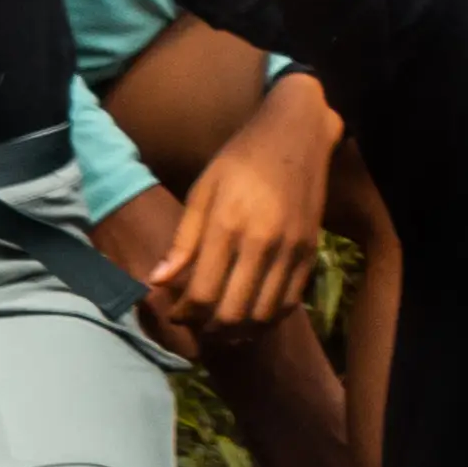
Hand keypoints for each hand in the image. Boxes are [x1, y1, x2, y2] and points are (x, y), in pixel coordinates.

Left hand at [154, 76, 338, 334]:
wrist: (296, 136)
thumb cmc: (240, 159)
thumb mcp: (203, 190)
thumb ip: (183, 240)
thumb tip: (157, 281)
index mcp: (228, 225)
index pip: (202, 293)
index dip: (184, 314)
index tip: (175, 312)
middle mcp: (262, 243)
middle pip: (233, 313)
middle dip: (208, 329)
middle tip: (196, 324)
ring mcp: (291, 250)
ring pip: (262, 316)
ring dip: (239, 331)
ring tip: (222, 325)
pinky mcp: (310, 253)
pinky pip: (289, 304)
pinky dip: (267, 319)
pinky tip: (251, 313)